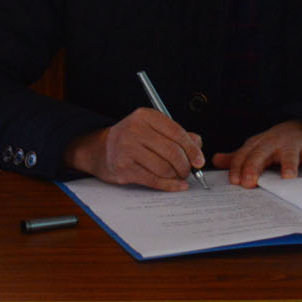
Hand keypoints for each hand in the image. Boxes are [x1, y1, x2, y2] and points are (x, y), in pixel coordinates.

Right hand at [63, 109, 206, 190]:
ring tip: (177, 176)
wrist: (102, 150)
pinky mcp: (123, 167)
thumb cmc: (133, 139)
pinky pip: (154, 179)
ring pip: (164, 167)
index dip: (192, 149)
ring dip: (176, 176)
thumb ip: (177, 135)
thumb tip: (197, 145)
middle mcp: (135, 129)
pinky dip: (169, 185)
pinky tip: (177, 185)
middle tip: (188, 171)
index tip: (199, 160)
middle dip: (185, 165)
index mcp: (145, 116)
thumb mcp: (153, 129)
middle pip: (172, 151)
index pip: (176, 132)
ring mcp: (127, 148)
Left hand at [213, 119, 301, 187]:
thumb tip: (214, 161)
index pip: (243, 156)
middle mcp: (273, 143)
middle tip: (249, 183)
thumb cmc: (273, 145)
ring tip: (287, 178)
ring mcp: (293, 146)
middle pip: (261, 154)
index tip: (234, 182)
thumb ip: (237, 157)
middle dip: (254, 167)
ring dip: (288, 166)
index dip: (237, 168)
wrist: (299, 126)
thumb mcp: (254, 148)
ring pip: (289, 155)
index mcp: (257, 145)